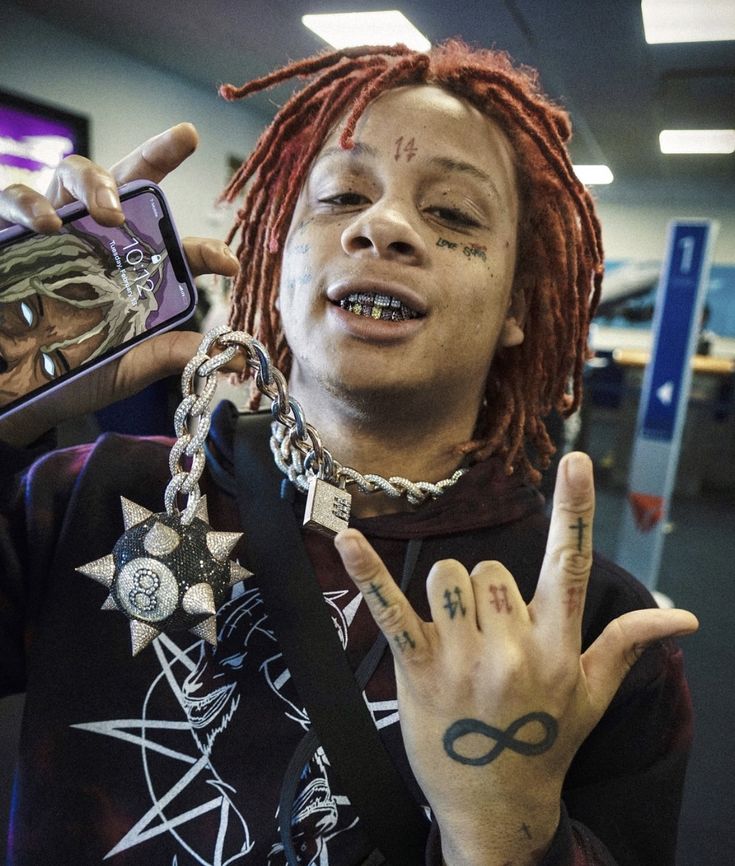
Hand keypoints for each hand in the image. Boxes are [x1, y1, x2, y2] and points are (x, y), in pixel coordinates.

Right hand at [0, 125, 239, 445]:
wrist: (14, 390)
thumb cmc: (74, 370)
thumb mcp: (129, 364)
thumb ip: (172, 351)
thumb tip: (233, 352)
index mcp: (129, 262)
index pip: (172, 241)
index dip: (201, 247)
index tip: (228, 265)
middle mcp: (95, 235)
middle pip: (125, 176)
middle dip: (156, 152)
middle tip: (180, 145)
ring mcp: (51, 229)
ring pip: (72, 172)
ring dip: (94, 181)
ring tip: (108, 213)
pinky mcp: (7, 234)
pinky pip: (12, 198)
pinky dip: (29, 204)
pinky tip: (46, 225)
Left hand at [334, 452, 697, 865]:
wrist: (495, 806)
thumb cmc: (546, 743)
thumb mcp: (592, 695)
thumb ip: (627, 643)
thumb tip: (685, 617)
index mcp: (558, 648)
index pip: (572, 567)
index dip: (576, 510)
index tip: (578, 461)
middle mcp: (513, 650)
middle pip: (491, 569)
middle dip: (488, 593)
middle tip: (489, 640)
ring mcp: (463, 660)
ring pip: (448, 577)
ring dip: (449, 596)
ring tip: (457, 637)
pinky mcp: (419, 669)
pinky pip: (391, 610)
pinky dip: (367, 572)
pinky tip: (346, 539)